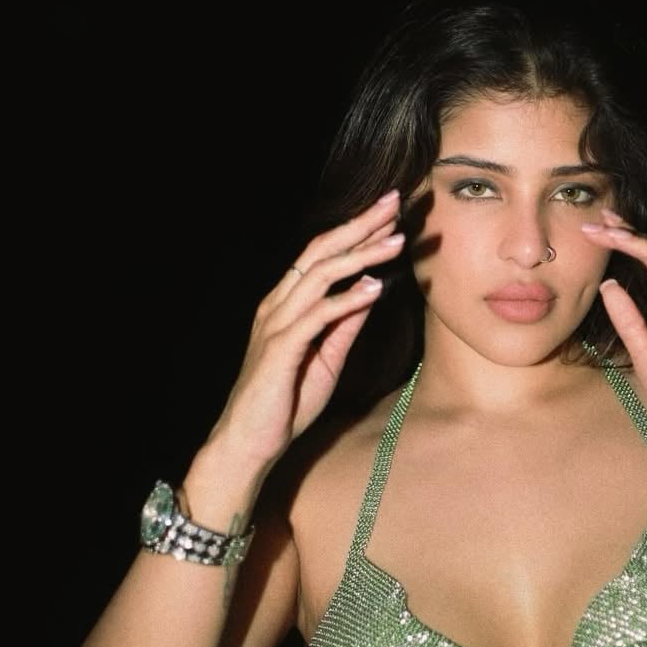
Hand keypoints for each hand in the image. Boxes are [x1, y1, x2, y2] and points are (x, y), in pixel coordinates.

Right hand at [206, 191, 404, 469]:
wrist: (249, 443)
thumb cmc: (284, 402)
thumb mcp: (326, 357)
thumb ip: (344, 323)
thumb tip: (371, 290)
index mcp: (286, 304)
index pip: (323, 255)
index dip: (356, 232)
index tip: (389, 215)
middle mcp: (277, 305)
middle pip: (321, 251)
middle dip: (360, 225)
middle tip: (394, 202)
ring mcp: (276, 324)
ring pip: (321, 275)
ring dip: (362, 255)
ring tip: (396, 240)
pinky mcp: (280, 348)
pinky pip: (318, 315)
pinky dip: (348, 299)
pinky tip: (374, 287)